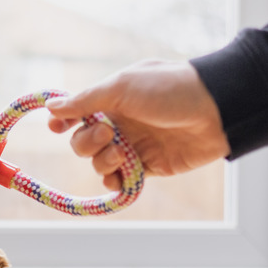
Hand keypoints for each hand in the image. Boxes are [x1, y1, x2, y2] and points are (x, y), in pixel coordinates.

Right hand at [46, 60, 230, 189]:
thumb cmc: (168, 89)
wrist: (215, 110)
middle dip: (87, 141)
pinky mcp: (148, 166)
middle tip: (108, 132)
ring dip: (102, 161)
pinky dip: (115, 181)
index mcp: (110, 98)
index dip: (62, 120)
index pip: (76, 111)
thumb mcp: (122, 86)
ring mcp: (133, 145)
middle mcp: (119, 122)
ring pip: (99, 162)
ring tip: (122, 153)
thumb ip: (85, 100)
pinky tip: (119, 177)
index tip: (56, 127)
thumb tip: (51, 106)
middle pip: (82, 141)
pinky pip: (120, 179)